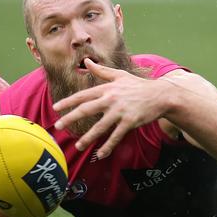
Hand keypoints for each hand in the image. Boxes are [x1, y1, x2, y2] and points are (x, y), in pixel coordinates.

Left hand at [53, 59, 172, 157]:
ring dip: (88, 137)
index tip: (56, 107)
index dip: (68, 102)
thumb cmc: (139, 86)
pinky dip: (108, 146)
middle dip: (70, 118)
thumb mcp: (120, 75)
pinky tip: (101, 154)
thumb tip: (86, 61)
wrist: (160, 96)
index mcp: (107, 88)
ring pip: (100, 127)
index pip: (83, 95)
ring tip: (78, 145)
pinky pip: (116, 136)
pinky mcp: (130, 122)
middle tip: (58, 126)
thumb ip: (101, 70)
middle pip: (86, 110)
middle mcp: (111, 99)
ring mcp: (121, 111)